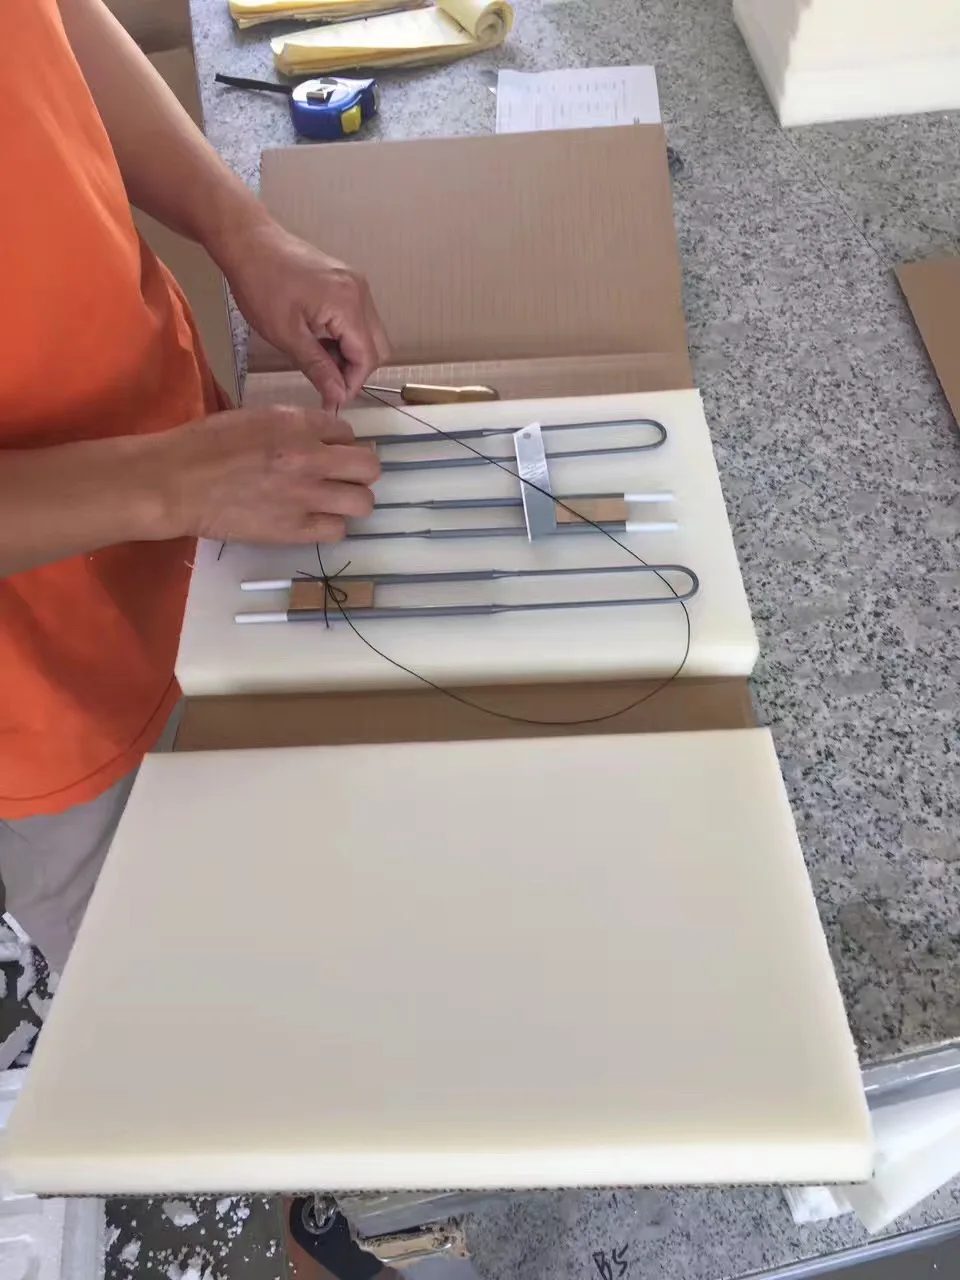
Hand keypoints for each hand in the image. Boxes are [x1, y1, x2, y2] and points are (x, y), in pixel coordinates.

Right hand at [145, 404, 380, 544]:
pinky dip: (330, 526)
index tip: (328, 453)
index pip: (348, 432)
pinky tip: (313, 521)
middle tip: (341, 478)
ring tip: (331, 503)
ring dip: (351, 502)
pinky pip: (338, 531)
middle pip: (369, 466)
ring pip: (363, 502)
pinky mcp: (294, 529)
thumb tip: (316, 438)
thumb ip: (291, 426)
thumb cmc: (203, 445)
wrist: (175, 482)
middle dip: (359, 472)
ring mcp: (305, 496)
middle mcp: (310, 457)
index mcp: (297, 423)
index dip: (340, 444)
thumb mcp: (253, 417)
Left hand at [218, 218, 389, 409]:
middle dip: (355, 371)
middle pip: (378, 347)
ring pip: (370, 334)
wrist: (249, 242)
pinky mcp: (347, 281)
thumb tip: (337, 397)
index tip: (331, 399)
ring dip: (350, 354)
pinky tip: (320, 340)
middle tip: (326, 382)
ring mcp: (356, 284)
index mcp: (348, 304)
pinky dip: (346, 337)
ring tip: (318, 359)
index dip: (352, 384)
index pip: (368, 358)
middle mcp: (360, 292)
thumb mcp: (286, 335)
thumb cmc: (261, 284)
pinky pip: (359, 319)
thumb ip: (318, 367)